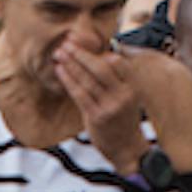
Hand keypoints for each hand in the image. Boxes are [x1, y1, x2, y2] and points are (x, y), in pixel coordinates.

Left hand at [50, 39, 149, 172]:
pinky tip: (60, 71)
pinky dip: (68, 80)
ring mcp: (110, 106)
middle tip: (66, 44)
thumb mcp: (127, 97)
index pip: (117, 62)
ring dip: (71, 64)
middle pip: (100, 68)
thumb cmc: (123, 119)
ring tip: (59, 54)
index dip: (98, 51)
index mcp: (132, 87)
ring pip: (87, 80)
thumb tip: (98, 57)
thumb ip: (115, 80)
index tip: (83, 43)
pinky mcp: (97, 117)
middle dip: (81, 54)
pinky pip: (79, 94)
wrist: (127, 148)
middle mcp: (123, 95)